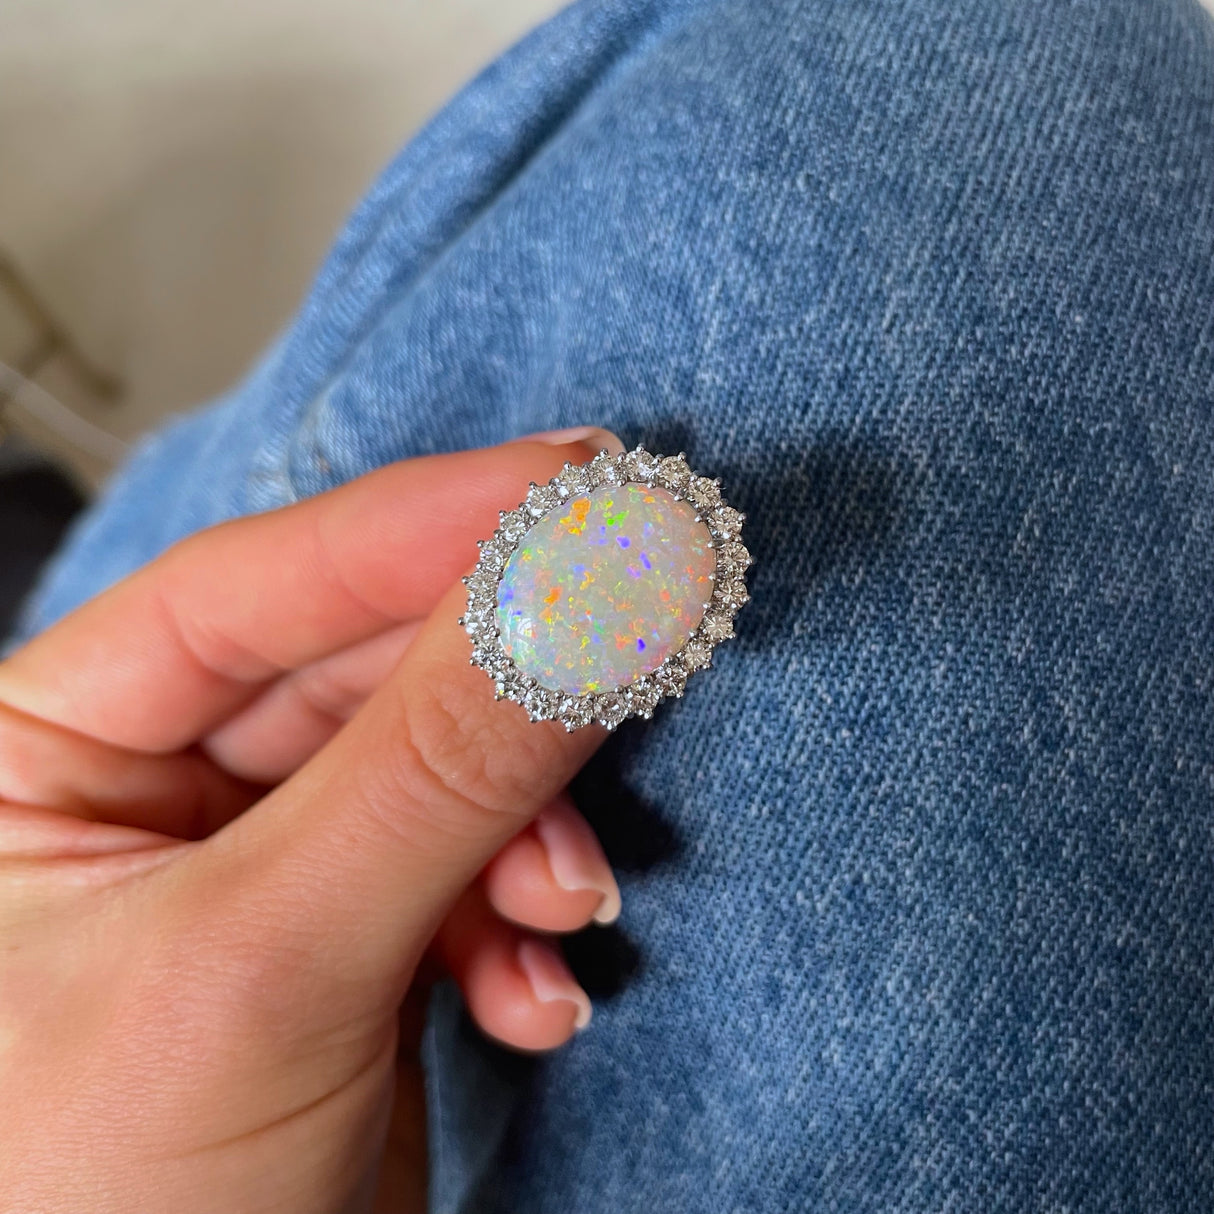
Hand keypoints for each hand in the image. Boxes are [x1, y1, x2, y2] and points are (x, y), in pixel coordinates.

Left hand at [0, 432, 622, 1212]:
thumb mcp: (260, 968)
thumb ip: (432, 770)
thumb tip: (578, 597)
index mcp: (46, 749)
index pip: (257, 585)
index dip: (429, 524)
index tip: (580, 482)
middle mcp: (153, 787)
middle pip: (368, 670)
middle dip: (504, 691)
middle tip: (638, 637)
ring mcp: (264, 863)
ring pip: (438, 774)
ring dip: (525, 837)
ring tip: (568, 906)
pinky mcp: (352, 943)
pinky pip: (464, 875)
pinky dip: (519, 925)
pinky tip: (535, 994)